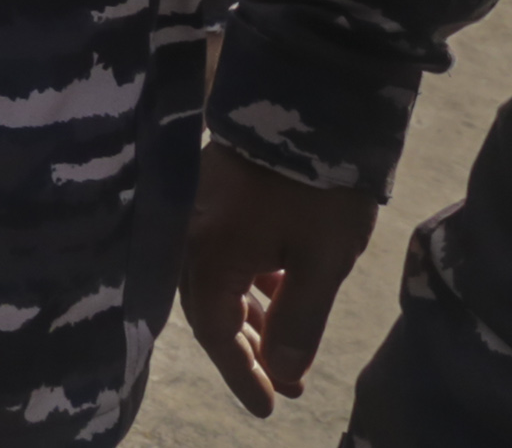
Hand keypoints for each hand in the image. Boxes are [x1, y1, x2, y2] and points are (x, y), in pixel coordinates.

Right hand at [177, 143, 380, 416]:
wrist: (310, 102)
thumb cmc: (317, 189)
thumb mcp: (321, 262)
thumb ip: (299, 322)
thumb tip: (283, 373)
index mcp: (209, 257)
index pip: (217, 334)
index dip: (243, 376)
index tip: (270, 409)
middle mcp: (190, 237)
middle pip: (208, 309)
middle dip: (247, 351)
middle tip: (285, 385)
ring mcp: (197, 212)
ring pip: (214, 281)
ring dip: (248, 318)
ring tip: (284, 346)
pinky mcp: (211, 194)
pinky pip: (218, 254)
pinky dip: (245, 282)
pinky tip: (275, 291)